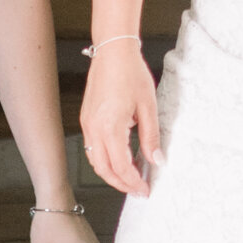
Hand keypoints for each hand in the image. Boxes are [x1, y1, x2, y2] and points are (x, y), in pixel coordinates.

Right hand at [80, 40, 161, 196]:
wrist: (113, 52)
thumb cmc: (131, 73)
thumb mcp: (148, 107)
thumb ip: (151, 137)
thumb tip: (156, 160)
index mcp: (110, 127)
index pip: (121, 166)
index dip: (134, 182)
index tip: (145, 189)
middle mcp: (94, 128)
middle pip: (104, 169)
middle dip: (121, 184)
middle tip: (138, 190)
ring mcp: (87, 123)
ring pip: (95, 161)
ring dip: (111, 174)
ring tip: (129, 179)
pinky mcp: (86, 118)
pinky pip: (92, 147)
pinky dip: (104, 159)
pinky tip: (119, 159)